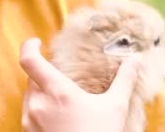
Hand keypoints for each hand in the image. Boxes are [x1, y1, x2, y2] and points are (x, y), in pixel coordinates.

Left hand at [19, 38, 141, 131]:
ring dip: (41, 92)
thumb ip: (124, 80)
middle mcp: (38, 104)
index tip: (37, 42)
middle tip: (62, 78)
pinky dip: (39, 109)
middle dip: (44, 74)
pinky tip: (59, 118)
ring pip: (29, 96)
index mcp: (56, 91)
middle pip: (31, 77)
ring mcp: (29, 121)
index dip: (29, 46)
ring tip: (63, 101)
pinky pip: (29, 113)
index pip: (28, 60)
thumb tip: (136, 59)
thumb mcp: (115, 107)